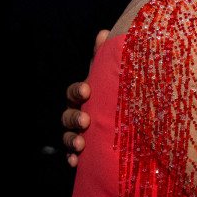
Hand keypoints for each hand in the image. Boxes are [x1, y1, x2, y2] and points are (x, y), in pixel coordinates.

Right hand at [61, 30, 106, 165]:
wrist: (128, 118)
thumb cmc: (116, 92)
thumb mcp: (113, 76)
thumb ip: (107, 58)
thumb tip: (104, 33)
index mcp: (84, 96)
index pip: (74, 92)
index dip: (77, 91)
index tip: (87, 90)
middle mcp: (78, 114)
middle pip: (68, 116)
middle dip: (74, 118)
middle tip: (86, 120)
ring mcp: (79, 133)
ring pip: (69, 137)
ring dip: (72, 140)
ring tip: (81, 145)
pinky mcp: (85, 150)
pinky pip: (74, 156)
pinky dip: (73, 159)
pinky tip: (76, 163)